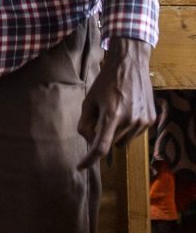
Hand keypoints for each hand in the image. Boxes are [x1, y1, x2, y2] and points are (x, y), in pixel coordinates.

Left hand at [77, 36, 155, 168]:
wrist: (130, 66)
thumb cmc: (106, 81)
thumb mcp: (89, 99)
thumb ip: (85, 121)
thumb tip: (87, 139)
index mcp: (112, 115)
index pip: (101, 146)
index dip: (90, 159)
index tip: (81, 166)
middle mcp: (130, 121)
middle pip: (111, 142)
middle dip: (102, 136)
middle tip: (99, 118)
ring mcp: (143, 122)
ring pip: (123, 141)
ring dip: (116, 133)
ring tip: (114, 111)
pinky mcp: (151, 120)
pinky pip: (134, 134)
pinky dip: (127, 128)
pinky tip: (126, 110)